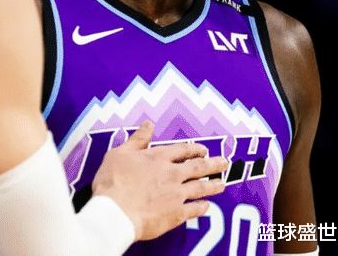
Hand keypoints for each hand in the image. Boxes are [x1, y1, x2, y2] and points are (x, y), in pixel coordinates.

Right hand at [91, 121, 226, 241]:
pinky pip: (194, 210)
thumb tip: (148, 124)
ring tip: (222, 184)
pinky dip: (202, 207)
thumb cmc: (113, 181)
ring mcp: (176, 194)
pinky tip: (207, 206)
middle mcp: (171, 174)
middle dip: (212, 164)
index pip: (181, 150)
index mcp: (158, 157)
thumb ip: (138, 139)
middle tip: (224, 163)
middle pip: (197, 168)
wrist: (116, 211)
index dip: (194, 149)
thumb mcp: (120, 152)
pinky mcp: (176, 214)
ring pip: (200, 188)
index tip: (203, 150)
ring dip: (212, 185)